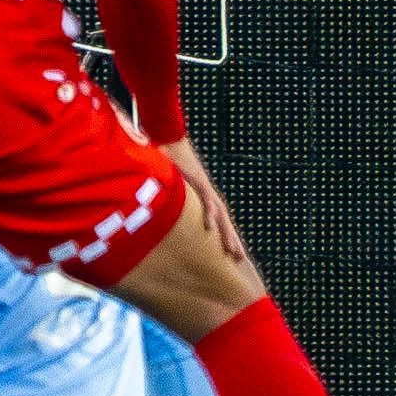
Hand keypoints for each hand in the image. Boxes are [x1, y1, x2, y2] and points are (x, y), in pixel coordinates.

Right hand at [162, 137, 247, 267]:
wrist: (167, 136)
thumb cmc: (166, 158)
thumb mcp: (169, 184)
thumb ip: (168, 197)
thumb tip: (157, 210)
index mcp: (202, 194)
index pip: (216, 217)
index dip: (223, 234)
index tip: (229, 252)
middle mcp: (206, 192)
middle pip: (223, 220)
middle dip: (230, 239)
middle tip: (238, 258)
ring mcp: (203, 186)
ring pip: (219, 213)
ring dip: (225, 232)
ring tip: (232, 250)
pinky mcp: (196, 179)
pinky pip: (204, 198)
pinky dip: (209, 211)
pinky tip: (210, 225)